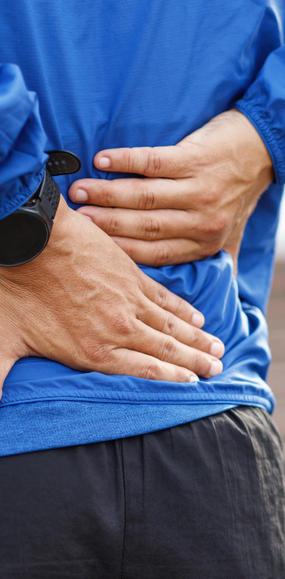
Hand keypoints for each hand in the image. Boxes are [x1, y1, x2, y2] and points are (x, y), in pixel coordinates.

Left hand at [0, 198, 223, 394]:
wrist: (31, 240)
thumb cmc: (16, 291)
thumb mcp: (2, 343)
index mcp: (93, 352)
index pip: (144, 372)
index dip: (173, 380)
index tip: (195, 384)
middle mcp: (119, 330)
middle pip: (167, 351)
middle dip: (196, 363)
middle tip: (218, 368)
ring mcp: (129, 301)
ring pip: (172, 326)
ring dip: (197, 339)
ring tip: (217, 347)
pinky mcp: (131, 276)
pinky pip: (166, 298)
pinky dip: (184, 309)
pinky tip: (196, 316)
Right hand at [69, 109, 272, 266]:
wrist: (262, 150)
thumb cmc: (237, 193)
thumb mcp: (229, 234)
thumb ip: (210, 260)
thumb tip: (198, 302)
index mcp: (204, 243)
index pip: (154, 254)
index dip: (120, 252)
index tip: (92, 250)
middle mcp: (202, 220)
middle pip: (144, 227)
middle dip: (106, 224)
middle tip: (78, 221)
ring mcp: (199, 189)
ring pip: (145, 197)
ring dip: (108, 194)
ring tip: (80, 191)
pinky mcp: (196, 159)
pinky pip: (154, 161)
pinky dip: (126, 161)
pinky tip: (102, 161)